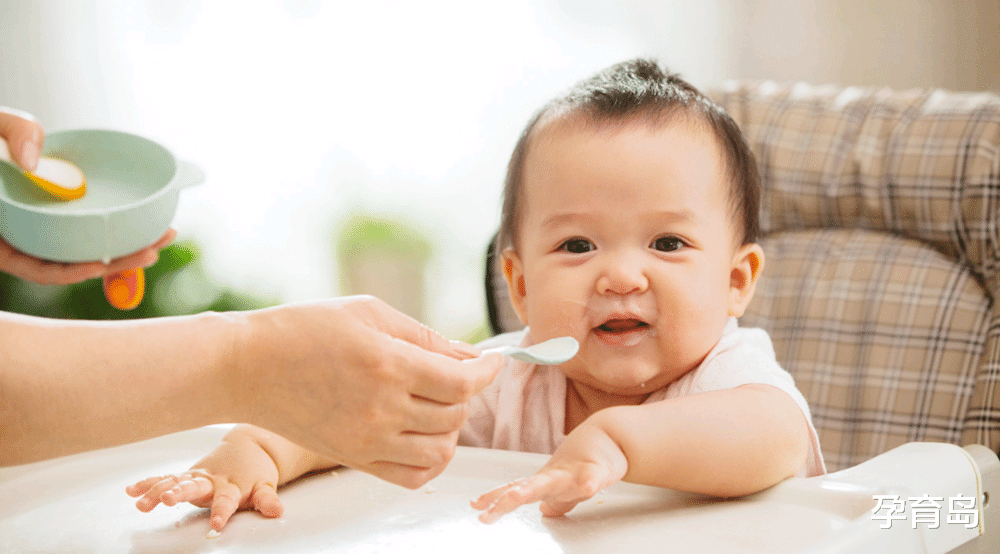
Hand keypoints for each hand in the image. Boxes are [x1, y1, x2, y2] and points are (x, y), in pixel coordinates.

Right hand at [0, 107, 176, 284]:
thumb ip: (12, 134)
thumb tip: (33, 162)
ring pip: (86, 249)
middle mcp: (24, 236)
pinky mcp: (64, 214)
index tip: (98, 267)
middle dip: (115, 263)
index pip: (35, 267)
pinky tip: (146, 223)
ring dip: (125, 249)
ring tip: (163, 236)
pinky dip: (117, 229)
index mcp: (2, 233)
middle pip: (71, 264)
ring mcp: (46, 227)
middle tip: (153, 251)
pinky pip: (91, 229)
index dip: (67, 272)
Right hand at [126, 425, 316, 530]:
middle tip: (169, 500)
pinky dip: (148, 483)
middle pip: (194, 487)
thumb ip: (268, 500)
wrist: (248, 446)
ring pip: (174, 482)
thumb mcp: (266, 486)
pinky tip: (130, 491)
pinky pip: (165, 478)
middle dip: (181, 493)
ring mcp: (196, 476)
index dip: (221, 512)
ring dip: (157, 491)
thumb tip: (278, 512)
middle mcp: (211, 480)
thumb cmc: (256, 472)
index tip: (216, 526)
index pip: (227, 501)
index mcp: (232, 486)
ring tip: (141, 503)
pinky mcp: (186, 474)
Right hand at [235, 295, 503, 489]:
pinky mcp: (354, 459)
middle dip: (466, 392)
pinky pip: (412, 476)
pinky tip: (428, 437)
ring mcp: (367, 440)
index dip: (488, 372)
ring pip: (440, 450)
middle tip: (456, 373)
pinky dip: (432, 461)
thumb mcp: (369, 312)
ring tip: (440, 404)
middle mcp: (381, 408)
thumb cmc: (303, 329)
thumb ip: (424, 336)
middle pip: (454, 415)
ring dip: (452, 428)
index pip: (462, 382)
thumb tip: (468, 355)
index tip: (494, 361)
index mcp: (388, 365)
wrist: (247, 367)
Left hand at [471, 421, 627, 523]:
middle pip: (527, 488)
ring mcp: (576, 472)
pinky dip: (590, 481)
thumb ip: (556, 501)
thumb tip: (545, 511)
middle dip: (507, 500)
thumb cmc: (588, 461)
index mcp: (547, 482)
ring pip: (555, 482)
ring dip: (536, 489)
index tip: (475, 506)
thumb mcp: (567, 485)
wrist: (611, 436)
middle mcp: (556, 477)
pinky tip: (587, 486)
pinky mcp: (599, 470)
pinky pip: (595, 478)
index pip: (515, 489)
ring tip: (519, 498)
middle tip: (487, 512)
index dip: (495, 498)